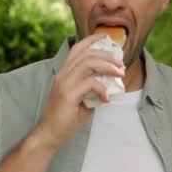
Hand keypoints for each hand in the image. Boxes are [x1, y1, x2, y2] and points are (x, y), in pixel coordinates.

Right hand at [37, 34, 124, 148]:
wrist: (50, 133)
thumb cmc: (67, 117)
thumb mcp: (83, 98)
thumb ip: (94, 87)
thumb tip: (113, 82)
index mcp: (65, 72)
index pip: (78, 48)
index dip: (93, 40)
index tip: (108, 38)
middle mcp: (63, 74)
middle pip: (87, 53)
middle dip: (107, 55)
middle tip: (121, 63)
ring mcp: (64, 83)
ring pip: (89, 64)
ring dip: (108, 67)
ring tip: (120, 74)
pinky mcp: (68, 94)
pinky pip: (90, 83)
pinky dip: (102, 89)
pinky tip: (106, 99)